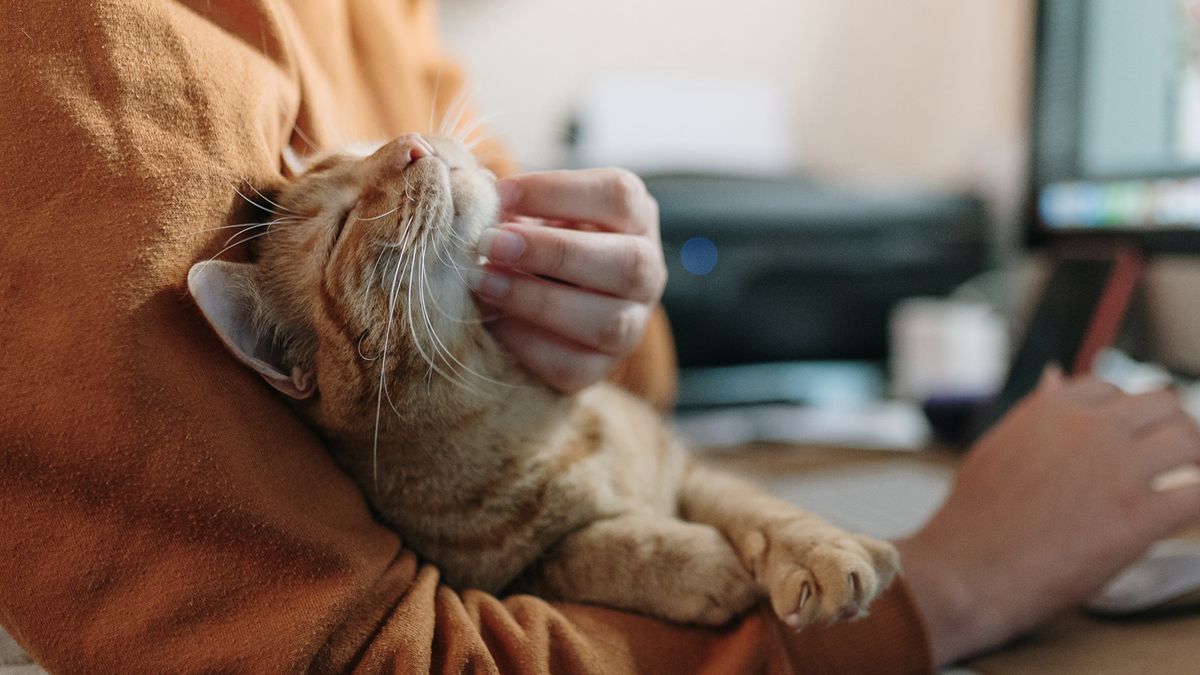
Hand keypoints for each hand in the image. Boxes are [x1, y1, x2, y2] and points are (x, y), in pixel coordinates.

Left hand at [469, 169, 665, 392]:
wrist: (542, 302)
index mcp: (636, 218)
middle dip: (553, 251)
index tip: (500, 194)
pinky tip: (492, 322)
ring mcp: (632, 325)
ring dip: (538, 301)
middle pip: (627, 262)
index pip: (618, 195)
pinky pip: (574, 366)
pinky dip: (527, 343)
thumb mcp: (535, 211)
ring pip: (608, 323)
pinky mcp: (602, 368)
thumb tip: (475, 195)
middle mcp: (647, 272)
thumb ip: (514, 203)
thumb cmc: (538, 240)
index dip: (558, 191)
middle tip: (490, 243)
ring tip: (483, 282)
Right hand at [896, 368, 1199, 664]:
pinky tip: (1181, 515)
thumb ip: (1034, 412)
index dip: (1125, 414)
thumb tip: (1056, 376)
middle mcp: (1090, 428)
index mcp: (1054, 409)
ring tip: (1183, 483)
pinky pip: (1197, 494)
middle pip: (1164, 406)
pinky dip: (1196, 502)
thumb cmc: (974, 517)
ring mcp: (1117, 469)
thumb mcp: (995, 447)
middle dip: (1170, 429)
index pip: (1113, 388)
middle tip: (1170, 460)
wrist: (967, 570)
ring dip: (1192, 462)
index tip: (1127, 438)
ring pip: (1188, 441)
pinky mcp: (1139, 516)